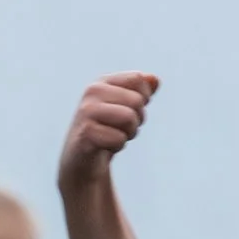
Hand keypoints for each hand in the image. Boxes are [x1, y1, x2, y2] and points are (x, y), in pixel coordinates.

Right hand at [57, 72, 159, 189]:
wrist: (83, 159)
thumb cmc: (108, 131)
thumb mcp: (126, 108)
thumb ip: (141, 92)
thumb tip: (155, 79)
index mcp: (103, 82)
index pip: (138, 79)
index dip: (143, 98)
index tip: (128, 110)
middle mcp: (92, 92)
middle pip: (137, 101)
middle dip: (136, 120)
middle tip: (119, 128)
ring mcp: (87, 111)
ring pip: (130, 118)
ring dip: (128, 133)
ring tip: (113, 136)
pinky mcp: (86, 132)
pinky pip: (119, 138)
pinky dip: (118, 146)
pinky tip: (105, 146)